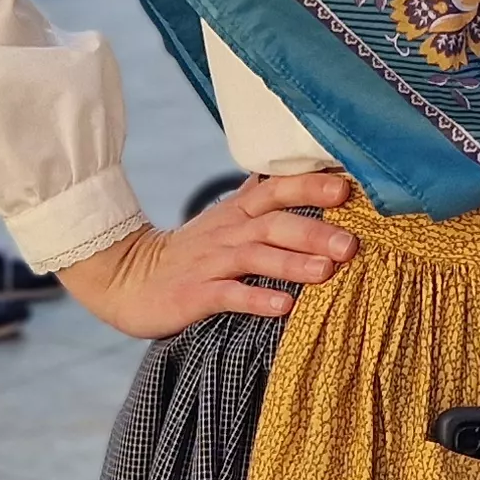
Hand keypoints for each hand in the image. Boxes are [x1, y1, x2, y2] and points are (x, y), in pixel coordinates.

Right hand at [58, 171, 361, 339]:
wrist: (128, 278)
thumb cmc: (191, 252)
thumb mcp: (226, 218)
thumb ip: (261, 198)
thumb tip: (300, 172)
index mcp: (239, 212)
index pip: (277, 188)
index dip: (310, 185)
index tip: (346, 187)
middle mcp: (229, 232)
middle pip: (275, 223)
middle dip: (314, 230)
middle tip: (351, 243)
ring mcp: (211, 263)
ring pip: (256, 257)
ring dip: (292, 263)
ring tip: (327, 271)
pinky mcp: (196, 294)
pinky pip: (229, 295)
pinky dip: (257, 300)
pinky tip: (284, 307)